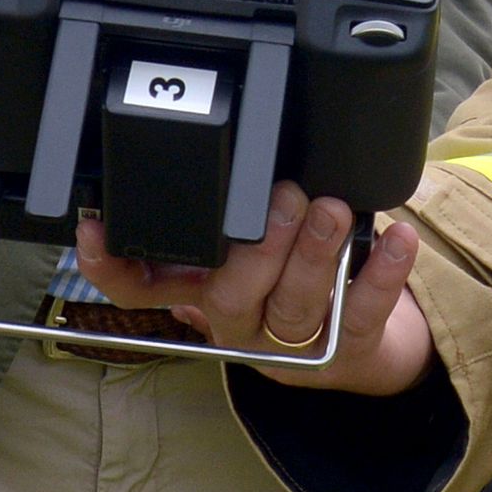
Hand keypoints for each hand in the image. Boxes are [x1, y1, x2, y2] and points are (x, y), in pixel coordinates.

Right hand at [78, 183, 434, 394]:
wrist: (362, 345)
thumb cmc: (297, 272)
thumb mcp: (251, 241)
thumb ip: (233, 203)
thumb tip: (223, 137)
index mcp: (203, 290)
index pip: (140, 288)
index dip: (110, 266)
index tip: (94, 229)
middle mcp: (238, 322)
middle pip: (231, 296)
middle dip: (259, 247)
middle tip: (286, 197)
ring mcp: (290, 346)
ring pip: (295, 307)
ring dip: (316, 254)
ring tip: (334, 209)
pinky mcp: (345, 354)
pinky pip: (360, 316)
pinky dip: (381, 275)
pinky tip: (397, 240)